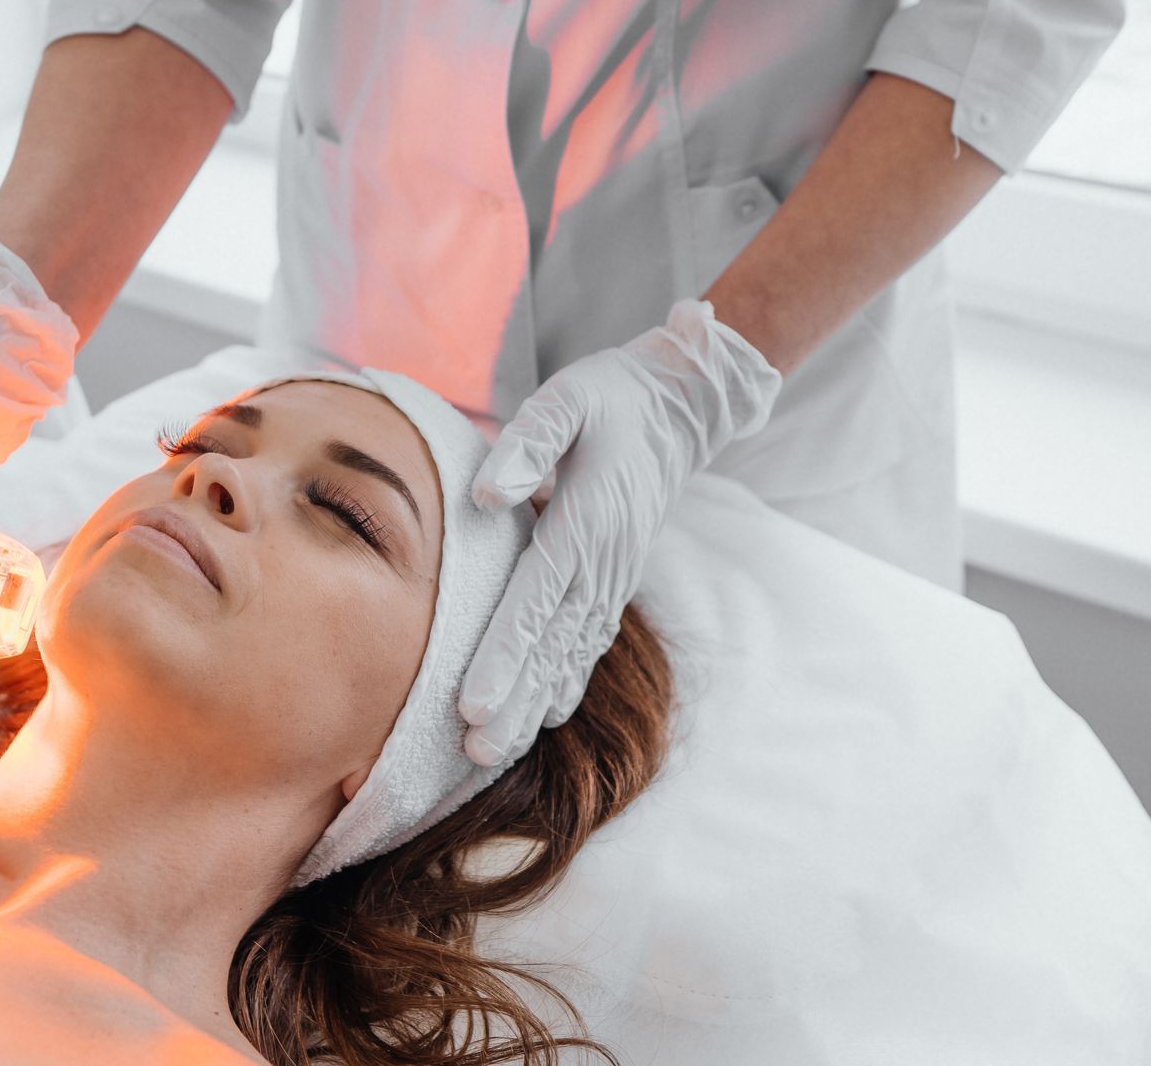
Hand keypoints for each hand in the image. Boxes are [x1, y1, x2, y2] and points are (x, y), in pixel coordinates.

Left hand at [458, 299, 782, 764]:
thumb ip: (527, 443)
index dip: (503, 658)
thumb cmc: (609, 397)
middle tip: (473, 753)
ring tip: (493, 753)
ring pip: (569, 654)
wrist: (679, 405)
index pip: (534, 603)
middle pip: (549, 646)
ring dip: (533, 705)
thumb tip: (486, 494)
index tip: (470, 704)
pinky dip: (566, 682)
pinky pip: (588, 641)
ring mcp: (612, 576)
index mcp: (584, 524)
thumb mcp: (567, 399)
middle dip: (511, 703)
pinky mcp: (613, 578)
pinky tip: (543, 717)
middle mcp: (601, 562)